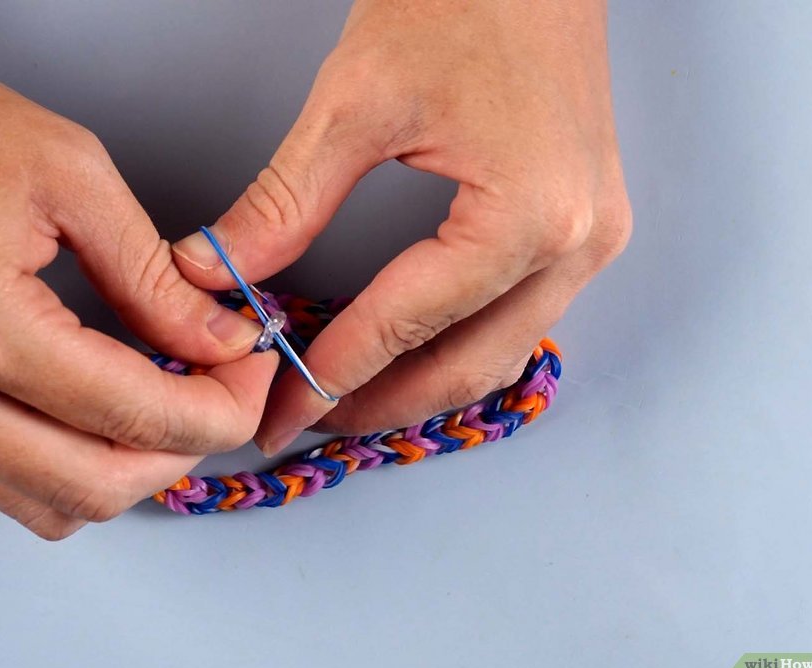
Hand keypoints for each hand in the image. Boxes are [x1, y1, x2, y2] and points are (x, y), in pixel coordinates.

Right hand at [0, 3, 275, 538]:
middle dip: (186, 447)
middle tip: (227, 386)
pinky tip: (109, 409)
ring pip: (54, 505)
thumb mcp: (74, 177)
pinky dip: (77, 466)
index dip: (221, 406)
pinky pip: (11, 484)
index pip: (134, 418)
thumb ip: (155, 278)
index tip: (254, 367)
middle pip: (98, 486)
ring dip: (131, 467)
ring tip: (171, 396)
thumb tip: (219, 342)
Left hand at [172, 0, 631, 452]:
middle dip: (379, 404)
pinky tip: (409, 350)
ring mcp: (594, 237)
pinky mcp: (588, 223)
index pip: (405, 323)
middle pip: (467, 366)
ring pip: (501, 353)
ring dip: (423, 384)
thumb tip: (217, 269)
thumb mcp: (355, 104)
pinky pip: (523, 316)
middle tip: (306, 420)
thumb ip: (284, 202)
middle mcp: (578, 243)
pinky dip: (461, 345)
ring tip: (349, 396)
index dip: (329, 374)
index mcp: (527, 216)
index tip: (275, 409)